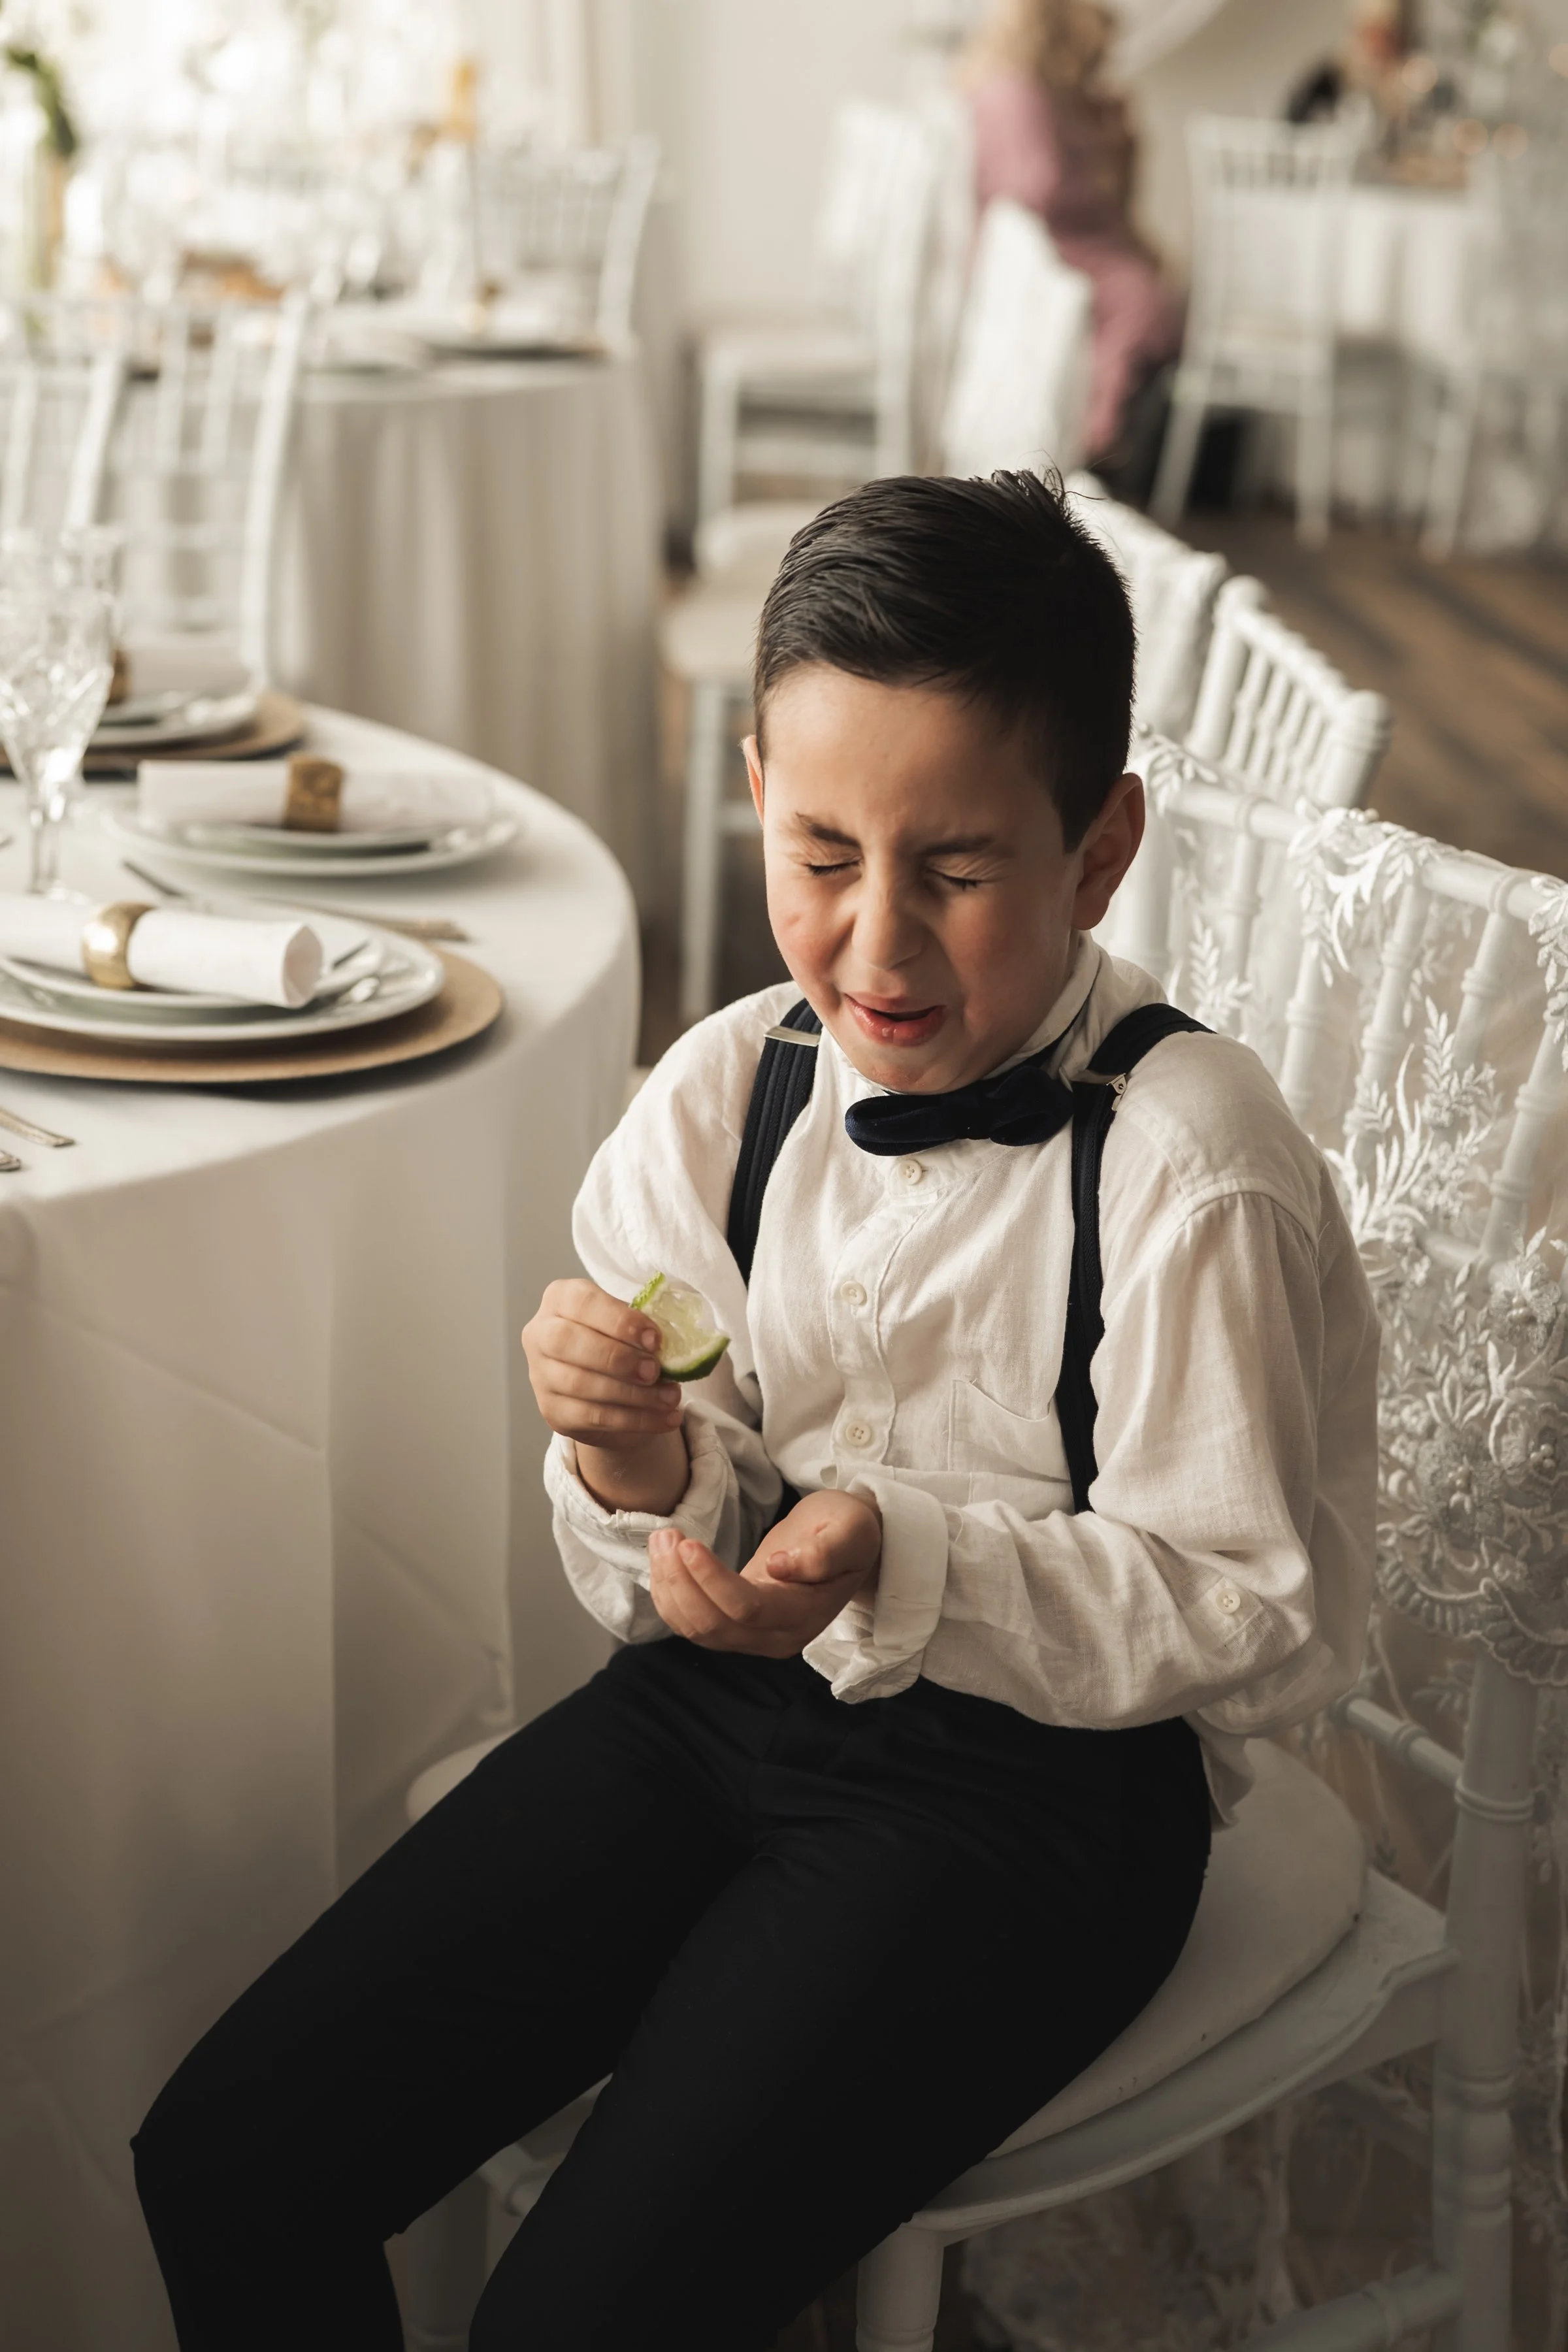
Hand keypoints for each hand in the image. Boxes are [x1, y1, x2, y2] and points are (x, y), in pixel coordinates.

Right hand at [522, 1277, 687, 1514]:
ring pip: (581, 1385)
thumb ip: (642, 1328)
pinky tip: (664, 1419)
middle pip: (568, 1343)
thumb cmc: (618, 1341)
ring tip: (670, 1398)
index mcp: (560, 1298)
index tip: (655, 1339)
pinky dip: (634, 1420)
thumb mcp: (629, 1325)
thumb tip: (676, 1347)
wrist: (602, 1386)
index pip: (581, 1303)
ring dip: (633, 1395)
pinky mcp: (553, 1411)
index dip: (618, 1320)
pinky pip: (592, 1417)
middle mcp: (540, 1334)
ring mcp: (541, 1375)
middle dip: (618, 1358)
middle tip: (655, 1371)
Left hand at [648, 1490, 880, 1657]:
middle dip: (680, 1580)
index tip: (687, 1543)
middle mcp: (777, 1637)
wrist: (844, 1542)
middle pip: (714, 1625)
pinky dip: (670, 1596)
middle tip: (666, 1534)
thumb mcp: (850, 1530)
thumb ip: (824, 1552)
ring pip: (696, 1629)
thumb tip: (780, 1568)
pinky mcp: (735, 1627)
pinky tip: (664, 1562)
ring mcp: (754, 1638)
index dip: (711, 1579)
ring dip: (669, 1587)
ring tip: (662, 1539)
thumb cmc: (847, 1530)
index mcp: (806, 1615)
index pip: (748, 1609)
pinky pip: (691, 1624)